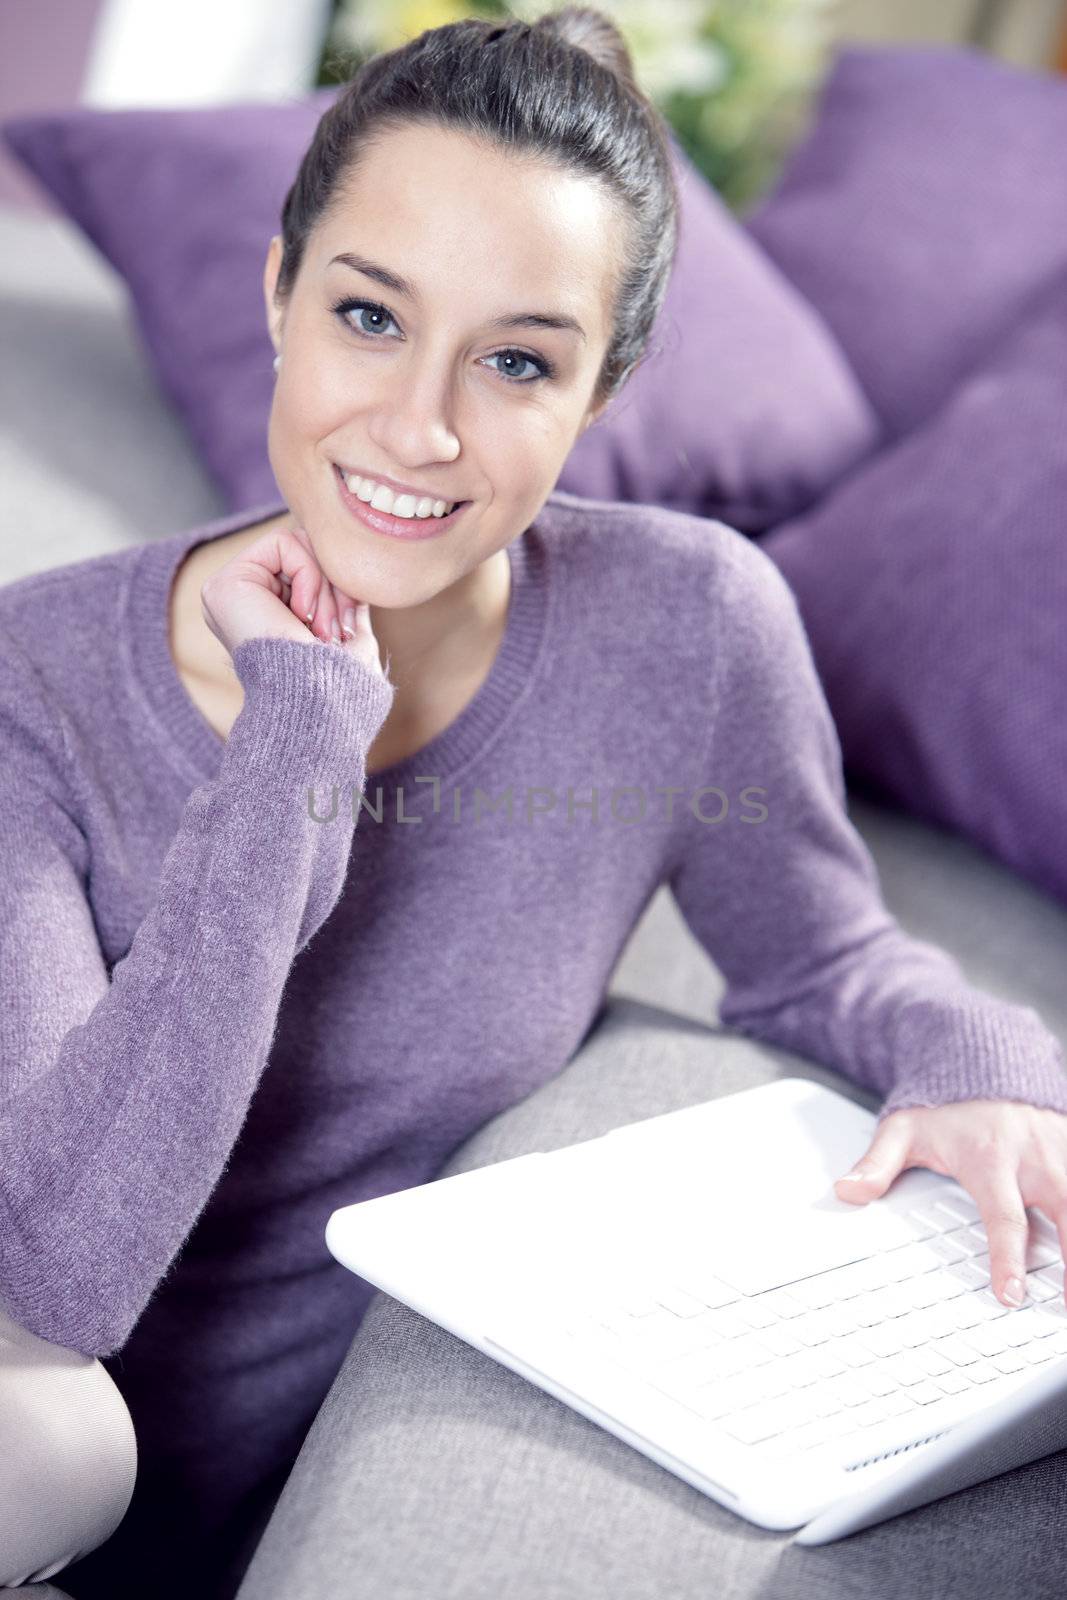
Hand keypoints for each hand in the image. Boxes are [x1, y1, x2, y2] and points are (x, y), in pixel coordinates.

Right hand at [201, 524, 385, 678]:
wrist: (318, 704)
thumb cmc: (338, 684)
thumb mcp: (347, 638)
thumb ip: (345, 608)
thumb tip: (354, 582)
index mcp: (260, 619)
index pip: (304, 571)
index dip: (334, 589)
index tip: (347, 628)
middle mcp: (239, 604)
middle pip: (300, 555)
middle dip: (331, 586)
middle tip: (338, 628)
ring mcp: (227, 593)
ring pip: (295, 546)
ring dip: (323, 586)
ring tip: (322, 627)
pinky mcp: (226, 583)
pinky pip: (283, 543)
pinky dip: (308, 575)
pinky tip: (302, 614)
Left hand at [834, 1099, 1066, 1311]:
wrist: (983, 1058)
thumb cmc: (946, 1105)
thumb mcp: (903, 1128)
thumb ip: (878, 1163)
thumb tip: (847, 1191)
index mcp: (989, 1158)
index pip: (1003, 1217)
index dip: (1007, 1259)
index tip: (1010, 1295)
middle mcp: (1032, 1157)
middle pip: (1065, 1211)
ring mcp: (1061, 1151)